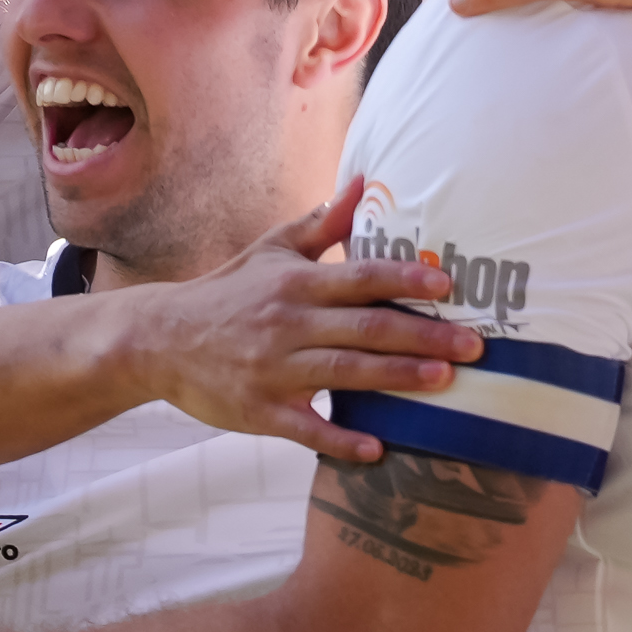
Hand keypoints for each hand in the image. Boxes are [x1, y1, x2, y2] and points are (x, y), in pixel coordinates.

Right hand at [132, 178, 480, 462]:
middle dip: (422, 335)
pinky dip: (340, 439)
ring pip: (344, 373)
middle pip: (364, 328)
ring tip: (443, 382)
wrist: (159, 341)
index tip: (448, 283)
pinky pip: (305, 429)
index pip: (359, 277)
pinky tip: (377, 449)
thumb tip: (364, 183)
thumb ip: (323, 225)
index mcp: (296, 283)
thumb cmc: (227, 294)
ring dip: (396, 377)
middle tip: (473, 346)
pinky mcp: (259, 412)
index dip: (404, 278)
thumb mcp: (270, 251)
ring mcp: (272, 370)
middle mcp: (288, 323)